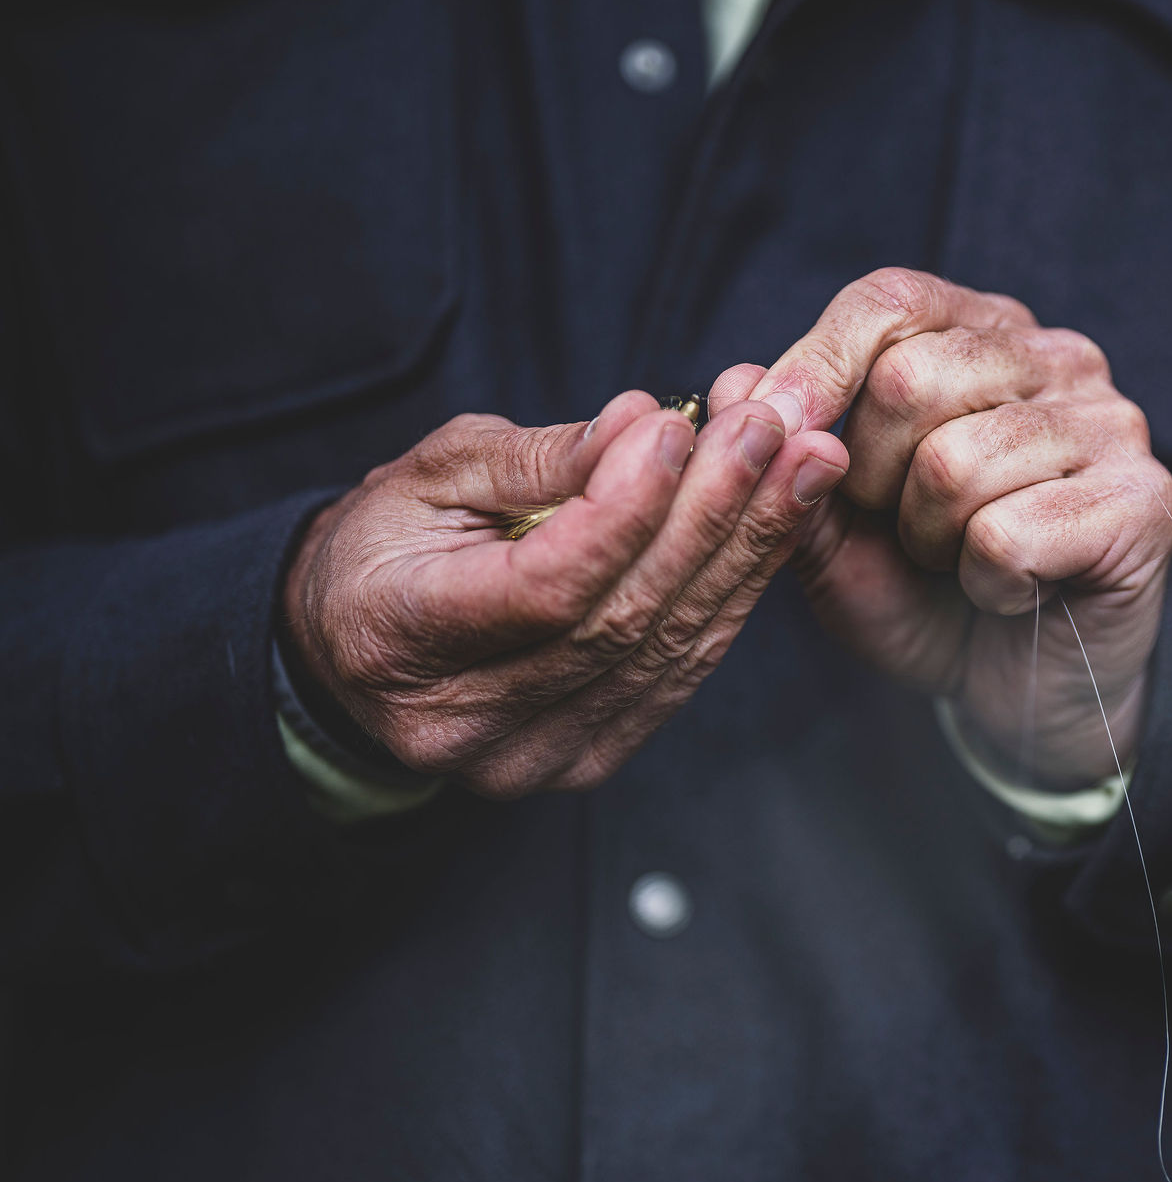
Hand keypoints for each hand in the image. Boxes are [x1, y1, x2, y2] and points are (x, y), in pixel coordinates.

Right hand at [282, 381, 847, 797]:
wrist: (359, 643)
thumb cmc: (389, 544)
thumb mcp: (432, 474)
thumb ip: (536, 457)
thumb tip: (643, 422)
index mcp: (399, 638)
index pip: (546, 587)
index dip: (625, 508)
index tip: (680, 428)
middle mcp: (464, 721)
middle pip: (623, 620)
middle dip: (713, 514)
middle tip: (774, 430)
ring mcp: (531, 756)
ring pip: (668, 650)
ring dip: (748, 550)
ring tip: (802, 466)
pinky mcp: (586, 759)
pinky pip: (681, 675)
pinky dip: (735, 595)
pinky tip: (776, 528)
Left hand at [713, 269, 1171, 787]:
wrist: (1022, 700)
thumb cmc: (931, 604)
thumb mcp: (835, 538)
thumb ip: (788, 464)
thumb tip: (737, 381)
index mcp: (984, 336)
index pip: (892, 300)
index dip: (818, 366)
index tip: (772, 433)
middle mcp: (1059, 360)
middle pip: (911, 377)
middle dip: (871, 479)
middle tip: (901, 533)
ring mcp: (1112, 424)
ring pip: (955, 463)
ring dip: (929, 543)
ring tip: (957, 565)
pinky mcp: (1146, 501)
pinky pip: (1008, 534)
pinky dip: (984, 585)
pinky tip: (1011, 593)